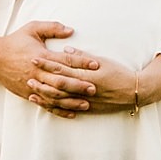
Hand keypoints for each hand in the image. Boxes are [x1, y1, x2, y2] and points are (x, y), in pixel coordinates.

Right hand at [0, 20, 97, 117]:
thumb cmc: (14, 42)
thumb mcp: (32, 28)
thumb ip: (52, 27)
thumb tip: (71, 30)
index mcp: (41, 56)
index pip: (65, 60)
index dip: (81, 62)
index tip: (95, 64)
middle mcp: (37, 72)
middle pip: (61, 81)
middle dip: (79, 85)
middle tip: (95, 88)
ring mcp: (32, 85)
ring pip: (55, 96)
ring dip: (71, 100)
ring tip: (86, 104)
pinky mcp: (28, 94)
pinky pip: (45, 104)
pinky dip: (58, 109)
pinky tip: (71, 112)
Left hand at [30, 50, 160, 114]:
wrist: (134, 91)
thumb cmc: (118, 73)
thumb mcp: (102, 61)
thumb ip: (82, 57)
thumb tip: (66, 50)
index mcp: (87, 74)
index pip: (63, 67)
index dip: (47, 63)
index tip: (34, 57)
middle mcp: (84, 88)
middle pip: (58, 84)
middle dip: (41, 79)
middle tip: (27, 74)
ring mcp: (84, 100)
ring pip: (60, 99)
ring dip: (44, 94)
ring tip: (31, 89)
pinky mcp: (86, 109)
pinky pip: (66, 109)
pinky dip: (54, 107)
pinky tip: (44, 104)